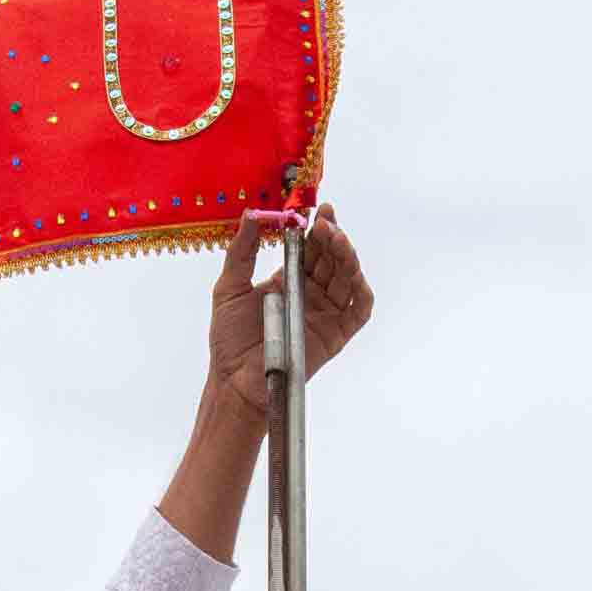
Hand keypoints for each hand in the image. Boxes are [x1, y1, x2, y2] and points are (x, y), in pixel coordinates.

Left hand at [207, 205, 374, 419]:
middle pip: (331, 259)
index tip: (316, 210)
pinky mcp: (336, 335)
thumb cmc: (229, 339)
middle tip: (326, 221)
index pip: (310, 249)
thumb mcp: (229, 287)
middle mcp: (311, 294)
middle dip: (332, 236)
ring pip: (347, 279)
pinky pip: (359, 311)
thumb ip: (241, 251)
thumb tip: (252, 215)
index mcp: (289, 280)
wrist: (234, 380)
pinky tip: (355, 274)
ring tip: (335, 238)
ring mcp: (325, 314)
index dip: (316, 229)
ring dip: (347, 256)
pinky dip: (362, 292)